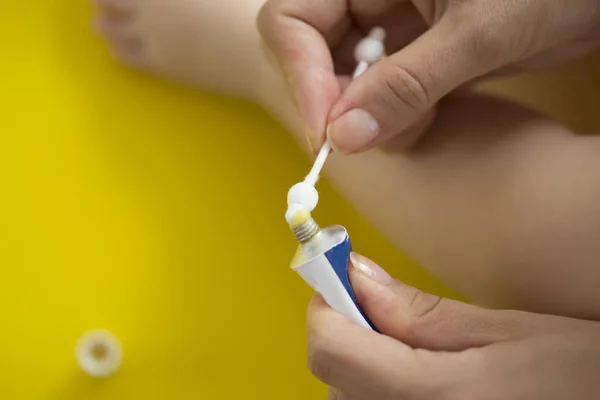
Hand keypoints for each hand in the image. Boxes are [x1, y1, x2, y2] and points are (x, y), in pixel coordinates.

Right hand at [258, 0, 599, 152]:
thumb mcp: (478, 32)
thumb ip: (409, 84)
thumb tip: (344, 137)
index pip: (294, 17)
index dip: (302, 74)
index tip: (326, 131)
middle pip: (312, 54)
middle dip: (337, 102)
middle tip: (365, 139)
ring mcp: (390, 26)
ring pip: (346, 82)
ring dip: (370, 117)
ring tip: (416, 123)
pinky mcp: (413, 55)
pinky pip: (381, 95)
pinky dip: (396, 119)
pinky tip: (426, 120)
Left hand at [307, 253, 599, 398]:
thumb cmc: (580, 377)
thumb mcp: (509, 332)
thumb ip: (422, 312)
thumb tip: (356, 276)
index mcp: (432, 396)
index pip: (331, 347)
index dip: (327, 303)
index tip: (340, 274)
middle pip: (331, 375)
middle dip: (345, 328)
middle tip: (381, 304)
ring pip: (346, 396)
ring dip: (360, 360)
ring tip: (411, 345)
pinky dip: (376, 386)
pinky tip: (417, 375)